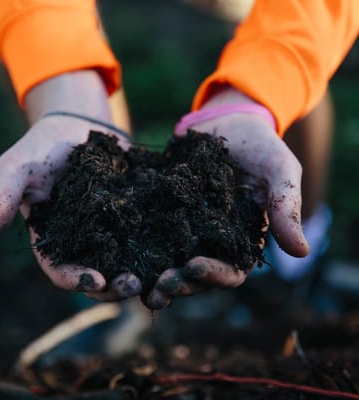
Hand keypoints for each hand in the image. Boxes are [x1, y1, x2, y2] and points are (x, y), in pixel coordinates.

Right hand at [0, 71, 141, 301]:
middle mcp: (83, 241)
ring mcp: (110, 230)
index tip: (96, 281)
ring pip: (125, 260)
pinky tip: (176, 249)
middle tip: (134, 285)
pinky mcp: (133, 215)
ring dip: (141, 272)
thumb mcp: (17, 169)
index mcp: (53, 239)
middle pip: (99, 274)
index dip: (75, 280)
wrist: (77, 127)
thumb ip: (2, 199)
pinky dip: (159, 245)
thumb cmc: (41, 147)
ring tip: (158, 276)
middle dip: (114, 286)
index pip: (61, 270)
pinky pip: (147, 234)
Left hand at [146, 87, 308, 308]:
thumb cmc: (260, 147)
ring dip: (153, 276)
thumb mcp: (279, 171)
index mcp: (241, 242)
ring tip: (134, 281)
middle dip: (177, 283)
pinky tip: (117, 250)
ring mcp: (186, 230)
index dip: (213, 275)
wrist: (229, 123)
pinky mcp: (164, 214)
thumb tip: (302, 252)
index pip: (230, 272)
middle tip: (157, 286)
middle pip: (194, 276)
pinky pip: (149, 234)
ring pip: (169, 262)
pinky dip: (136, 245)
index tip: (193, 266)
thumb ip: (285, 207)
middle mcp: (212, 243)